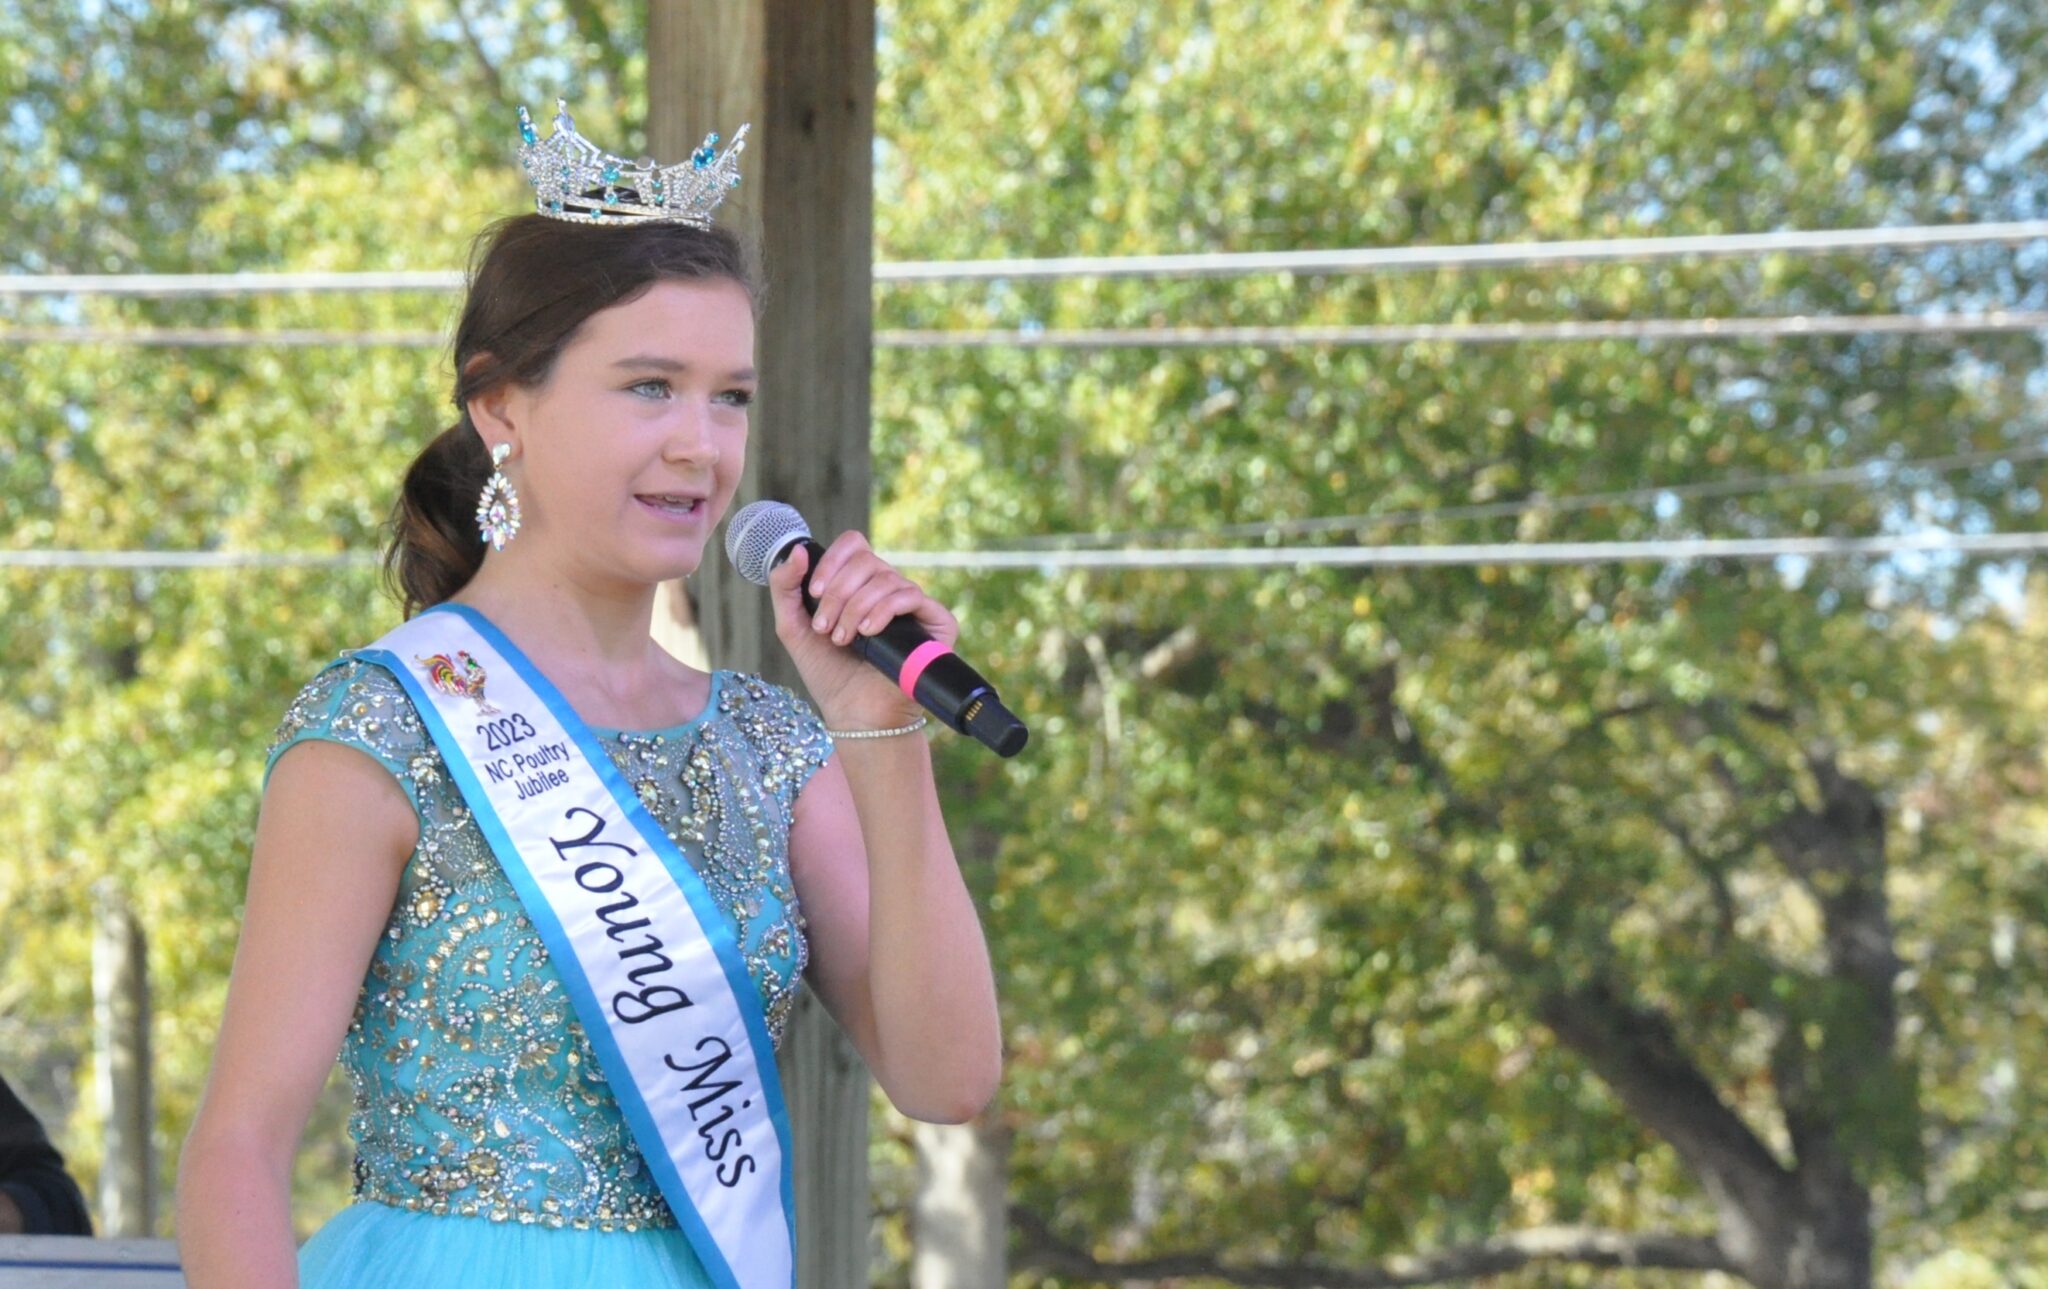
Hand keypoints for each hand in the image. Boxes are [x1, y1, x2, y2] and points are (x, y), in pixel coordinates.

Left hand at [768, 531, 958, 728]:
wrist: (854, 714)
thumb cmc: (828, 673)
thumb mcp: (793, 627)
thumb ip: (785, 587)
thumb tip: (800, 550)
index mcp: (859, 584)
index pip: (854, 546)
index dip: (832, 562)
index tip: (815, 593)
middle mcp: (888, 589)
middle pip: (866, 560)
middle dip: (838, 593)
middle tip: (825, 627)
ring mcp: (912, 605)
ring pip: (885, 578)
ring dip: (855, 608)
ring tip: (844, 639)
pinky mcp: (935, 622)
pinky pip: (910, 595)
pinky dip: (883, 610)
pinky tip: (868, 632)